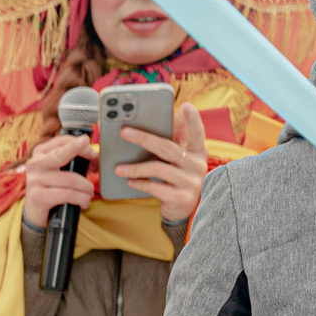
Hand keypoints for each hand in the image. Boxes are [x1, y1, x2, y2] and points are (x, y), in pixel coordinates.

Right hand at [17, 129, 96, 228]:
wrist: (35, 210)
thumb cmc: (52, 186)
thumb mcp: (60, 169)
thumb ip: (74, 159)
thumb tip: (96, 156)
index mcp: (40, 152)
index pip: (63, 141)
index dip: (82, 145)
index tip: (93, 154)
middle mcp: (35, 164)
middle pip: (63, 155)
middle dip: (84, 155)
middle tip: (96, 161)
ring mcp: (35, 180)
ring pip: (71, 180)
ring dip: (87, 188)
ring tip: (89, 194)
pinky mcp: (38, 196)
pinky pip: (68, 194)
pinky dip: (81, 199)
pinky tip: (84, 203)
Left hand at [113, 101, 208, 224]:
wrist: (184, 209)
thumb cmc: (178, 177)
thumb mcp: (180, 158)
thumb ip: (176, 138)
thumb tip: (174, 111)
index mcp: (197, 151)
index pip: (197, 133)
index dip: (193, 120)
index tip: (186, 106)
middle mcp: (197, 165)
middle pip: (168, 148)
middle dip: (144, 138)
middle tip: (124, 132)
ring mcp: (190, 182)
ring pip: (159, 169)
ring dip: (135, 168)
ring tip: (118, 168)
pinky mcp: (181, 198)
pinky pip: (156, 187)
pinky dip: (140, 184)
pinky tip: (129, 182)